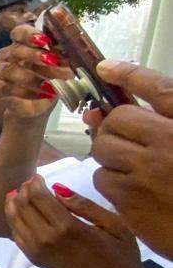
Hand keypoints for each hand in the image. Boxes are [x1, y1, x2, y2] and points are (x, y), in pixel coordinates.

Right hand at [0, 24, 73, 120]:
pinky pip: (2, 88)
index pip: (19, 33)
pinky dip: (22, 92)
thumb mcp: (60, 72)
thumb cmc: (47, 85)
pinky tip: (38, 96)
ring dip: (28, 77)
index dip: (30, 34)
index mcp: (23, 46)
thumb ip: (63, 62)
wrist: (34, 109)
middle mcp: (7, 56)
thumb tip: (74, 54)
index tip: (44, 40)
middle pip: (14, 50)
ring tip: (48, 86)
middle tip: (52, 61)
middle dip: (33, 55)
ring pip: (6, 69)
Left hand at [5, 175, 139, 267]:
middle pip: (22, 206)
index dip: (34, 183)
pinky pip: (16, 235)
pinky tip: (20, 214)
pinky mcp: (35, 260)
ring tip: (19, 194)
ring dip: (13, 204)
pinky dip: (14, 221)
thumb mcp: (113, 224)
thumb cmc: (120, 254)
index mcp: (67, 227)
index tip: (38, 176)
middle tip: (29, 183)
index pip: (38, 197)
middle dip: (23, 191)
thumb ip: (84, 205)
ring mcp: (37, 251)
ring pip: (14, 220)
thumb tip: (57, 188)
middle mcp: (46, 239)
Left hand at [87, 61, 172, 258]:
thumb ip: (161, 123)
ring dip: (112, 158)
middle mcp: (170, 145)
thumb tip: (101, 113)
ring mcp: (148, 173)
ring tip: (136, 170)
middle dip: (114, 129)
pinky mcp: (130, 200)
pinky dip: (112, 182)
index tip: (104, 67)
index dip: (130, 74)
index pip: (160, 89)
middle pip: (118, 121)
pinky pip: (103, 179)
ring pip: (104, 151)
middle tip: (125, 141)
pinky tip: (133, 191)